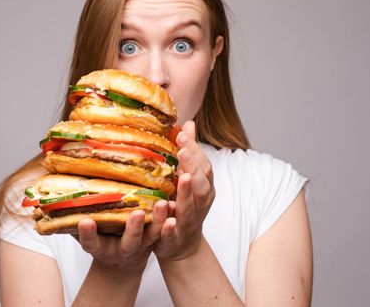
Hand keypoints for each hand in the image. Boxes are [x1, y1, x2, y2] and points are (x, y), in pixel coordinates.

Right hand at [73, 199, 169, 277]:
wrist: (122, 265)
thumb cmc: (101, 243)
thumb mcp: (86, 236)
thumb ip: (70, 222)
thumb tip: (47, 199)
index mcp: (102, 248)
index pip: (92, 242)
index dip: (88, 233)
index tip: (84, 222)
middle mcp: (123, 249)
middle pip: (130, 240)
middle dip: (133, 227)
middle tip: (137, 214)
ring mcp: (142, 246)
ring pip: (153, 236)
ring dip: (160, 220)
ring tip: (164, 205)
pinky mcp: (156, 240)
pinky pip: (166, 232)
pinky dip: (172, 220)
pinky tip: (176, 204)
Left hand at [153, 120, 214, 260]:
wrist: (182, 246)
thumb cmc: (183, 205)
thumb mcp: (188, 178)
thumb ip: (190, 153)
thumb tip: (189, 123)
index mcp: (203, 186)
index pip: (202, 164)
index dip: (194, 149)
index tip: (182, 133)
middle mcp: (200, 202)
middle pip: (201, 183)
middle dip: (193, 166)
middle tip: (182, 151)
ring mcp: (189, 220)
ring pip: (190, 206)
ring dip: (187, 192)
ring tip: (182, 177)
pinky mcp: (175, 237)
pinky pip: (174, 231)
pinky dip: (171, 225)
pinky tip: (166, 217)